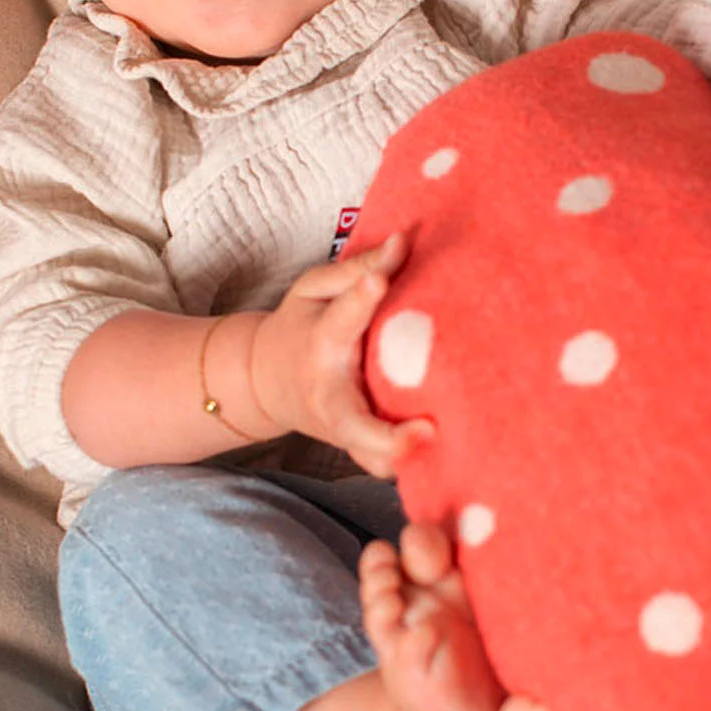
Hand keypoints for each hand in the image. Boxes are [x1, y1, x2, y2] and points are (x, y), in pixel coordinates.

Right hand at [247, 231, 435, 479]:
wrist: (262, 382)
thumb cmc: (299, 327)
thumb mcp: (313, 289)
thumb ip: (356, 268)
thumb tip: (403, 244)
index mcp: (320, 343)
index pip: (341, 319)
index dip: (360, 299)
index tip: (379, 280)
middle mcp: (331, 394)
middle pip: (353, 424)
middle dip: (385, 436)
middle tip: (427, 430)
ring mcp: (343, 429)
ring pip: (369, 457)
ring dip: (400, 459)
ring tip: (444, 448)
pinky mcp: (357, 448)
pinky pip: (380, 466)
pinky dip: (404, 466)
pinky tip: (447, 460)